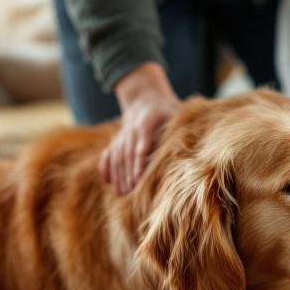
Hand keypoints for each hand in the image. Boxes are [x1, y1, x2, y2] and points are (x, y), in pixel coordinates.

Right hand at [101, 62, 179, 192]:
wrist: (144, 96)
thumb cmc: (166, 109)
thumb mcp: (175, 114)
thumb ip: (178, 130)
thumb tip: (183, 149)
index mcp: (146, 124)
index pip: (141, 148)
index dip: (139, 164)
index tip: (138, 180)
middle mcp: (131, 130)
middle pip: (127, 156)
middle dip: (127, 175)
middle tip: (130, 193)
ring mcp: (122, 135)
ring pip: (117, 156)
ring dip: (118, 175)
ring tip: (122, 192)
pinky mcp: (117, 138)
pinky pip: (108, 153)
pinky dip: (106, 166)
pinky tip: (107, 180)